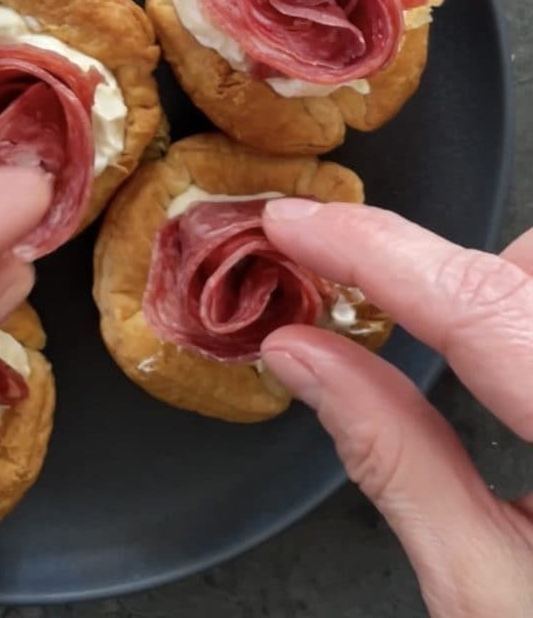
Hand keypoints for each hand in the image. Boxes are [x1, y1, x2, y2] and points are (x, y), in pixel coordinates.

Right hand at [261, 198, 532, 616]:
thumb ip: (393, 461)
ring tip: (463, 364)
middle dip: (455, 274)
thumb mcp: (485, 596)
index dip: (373, 252)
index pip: (486, 308)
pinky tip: (506, 375)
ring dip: (501, 295)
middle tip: (371, 309)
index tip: (298, 227)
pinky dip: (521, 323)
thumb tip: (305, 356)